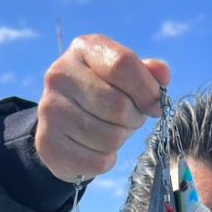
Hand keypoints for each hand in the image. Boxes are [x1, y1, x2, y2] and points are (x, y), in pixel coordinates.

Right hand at [35, 34, 170, 183]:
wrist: (63, 127)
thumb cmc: (102, 97)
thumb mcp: (124, 78)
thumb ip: (146, 74)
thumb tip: (163, 74)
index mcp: (83, 49)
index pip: (123, 65)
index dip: (147, 90)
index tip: (154, 105)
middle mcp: (59, 75)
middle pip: (118, 106)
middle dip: (133, 119)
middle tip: (127, 119)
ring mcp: (50, 110)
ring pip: (110, 138)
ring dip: (119, 141)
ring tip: (109, 131)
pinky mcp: (48, 144)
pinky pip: (98, 162)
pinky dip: (106, 160)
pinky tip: (96, 149)